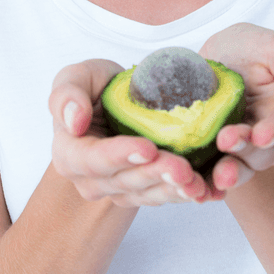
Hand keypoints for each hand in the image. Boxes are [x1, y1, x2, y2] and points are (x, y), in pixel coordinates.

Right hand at [49, 59, 212, 206]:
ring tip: (197, 183)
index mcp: (70, 153)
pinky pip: (164, 196)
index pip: (92, 160)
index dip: (120, 156)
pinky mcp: (143, 193)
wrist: (119, 100)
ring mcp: (118, 189)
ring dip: (174, 190)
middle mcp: (91, 180)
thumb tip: (73, 122)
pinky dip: (186, 194)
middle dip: (155, 175)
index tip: (148, 148)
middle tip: (182, 168)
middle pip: (125, 181)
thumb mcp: (76, 77)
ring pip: (147, 194)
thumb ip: (66, 95)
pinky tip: (207, 191)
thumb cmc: (94, 87)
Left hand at [199, 23, 273, 198]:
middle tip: (226, 140)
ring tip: (217, 174)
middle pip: (263, 153)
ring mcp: (240, 148)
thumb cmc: (253, 48)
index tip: (262, 134)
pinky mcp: (213, 155)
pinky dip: (205, 184)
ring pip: (241, 167)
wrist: (213, 54)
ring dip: (230, 171)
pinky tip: (198, 190)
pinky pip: (211, 173)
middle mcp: (267, 136)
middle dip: (246, 150)